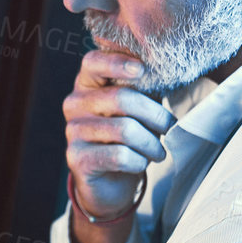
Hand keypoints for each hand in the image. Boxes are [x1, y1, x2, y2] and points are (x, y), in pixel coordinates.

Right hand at [63, 49, 173, 223]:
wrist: (111, 180)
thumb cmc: (128, 136)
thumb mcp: (138, 107)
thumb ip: (145, 88)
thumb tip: (166, 72)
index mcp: (87, 83)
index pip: (93, 62)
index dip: (118, 62)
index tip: (142, 70)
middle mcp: (75, 103)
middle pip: (121, 98)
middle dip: (155, 115)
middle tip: (169, 127)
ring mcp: (73, 131)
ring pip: (124, 129)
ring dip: (151, 143)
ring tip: (158, 151)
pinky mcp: (76, 158)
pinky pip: (119, 155)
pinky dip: (138, 161)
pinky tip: (140, 163)